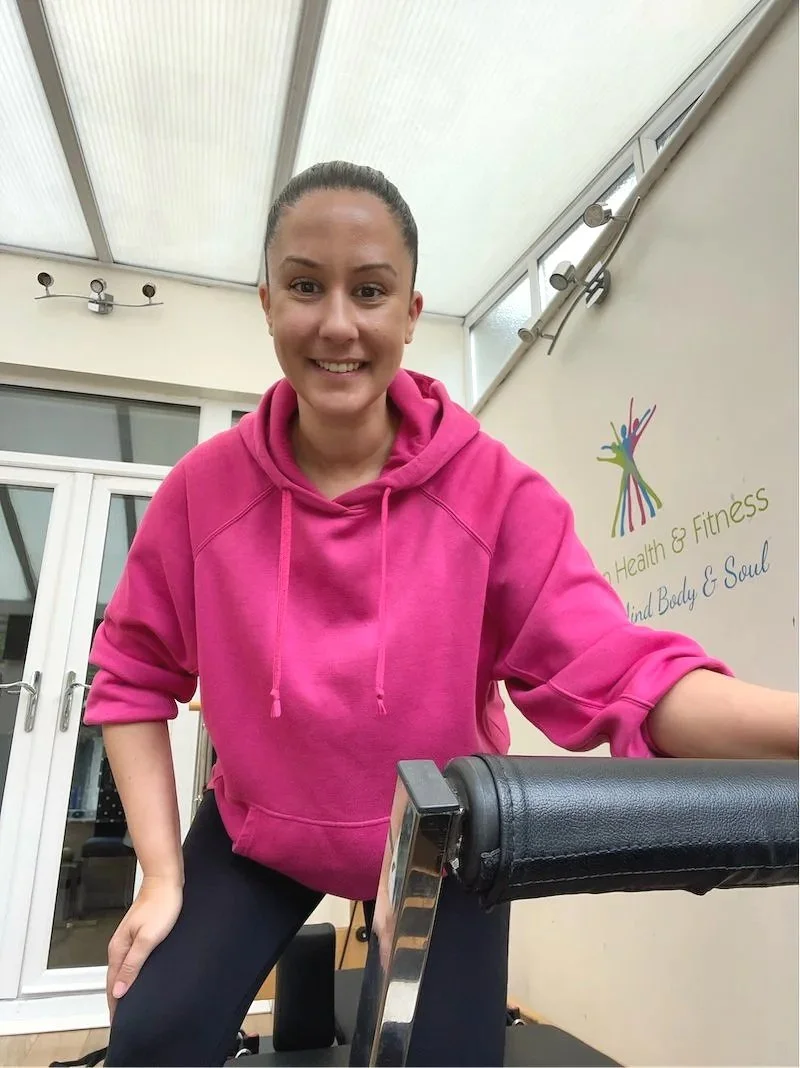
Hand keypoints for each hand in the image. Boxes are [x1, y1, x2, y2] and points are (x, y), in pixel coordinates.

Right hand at [106, 875, 182, 1019]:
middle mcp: (119, 945)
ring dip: (123, 986)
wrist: (165, 881)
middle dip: (116, 999)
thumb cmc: (161, 906)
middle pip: (114, 978)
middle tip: (121, 1018)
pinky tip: (138, 976)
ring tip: (129, 1003)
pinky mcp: (137, 933)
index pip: (112, 984)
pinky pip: (130, 959)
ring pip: (122, 969)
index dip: (114, 1004)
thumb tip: (118, 990)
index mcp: (119, 949)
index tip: (116, 1022)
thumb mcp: (147, 939)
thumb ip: (133, 964)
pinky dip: (131, 972)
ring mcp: (127, 939)